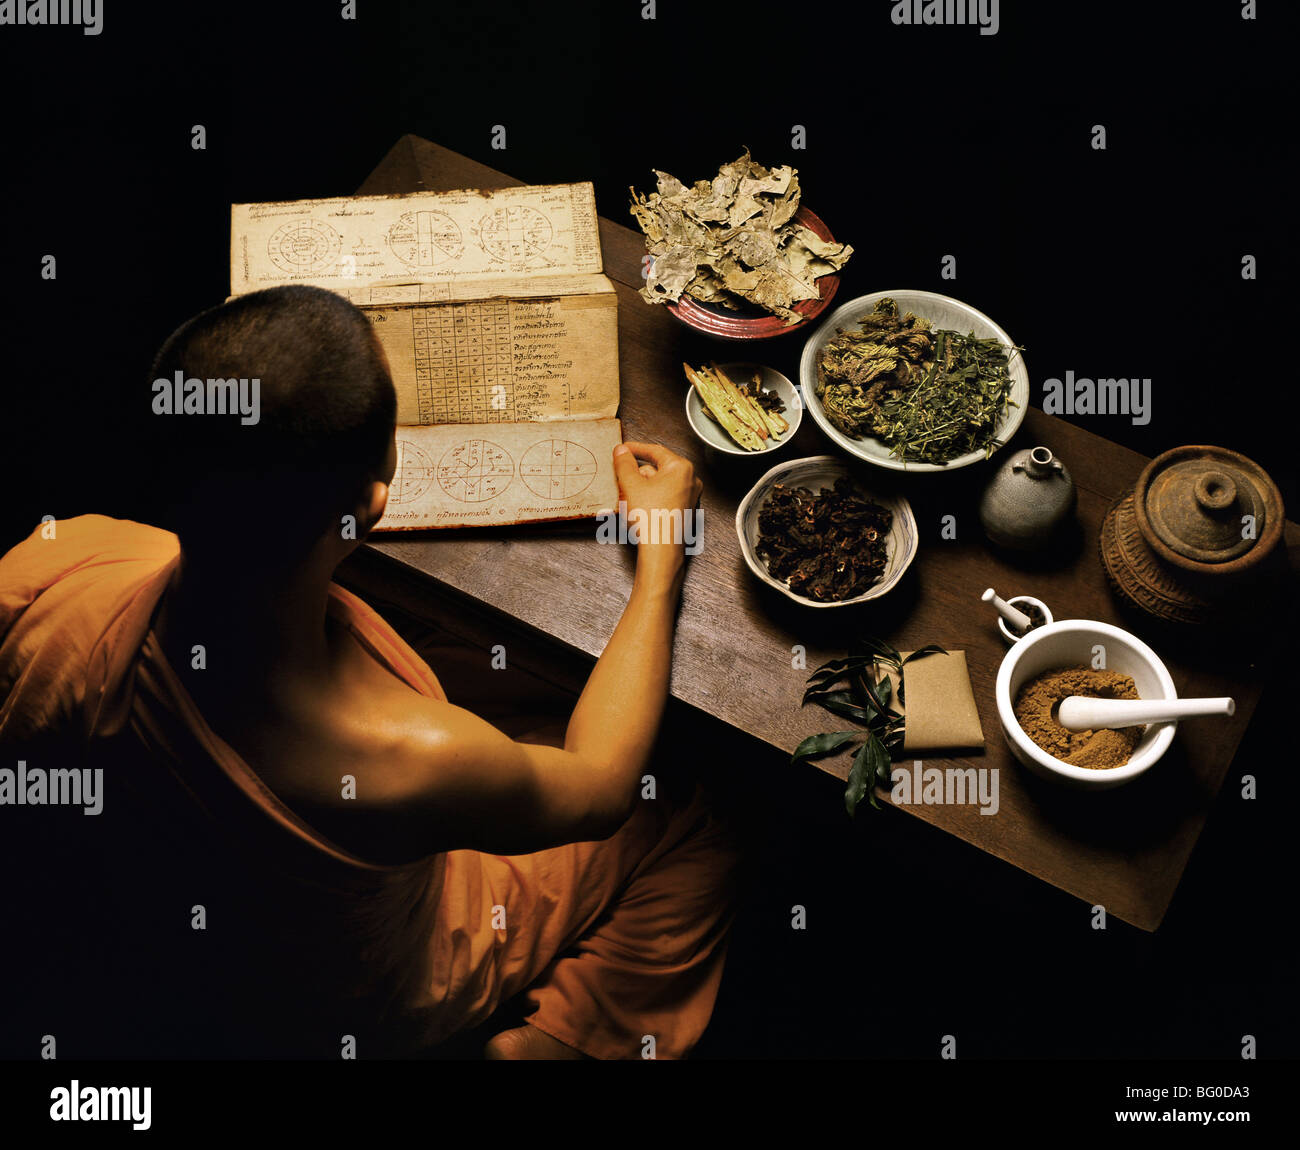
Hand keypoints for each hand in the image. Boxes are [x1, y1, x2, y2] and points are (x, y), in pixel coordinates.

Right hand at [611, 441, 702, 576]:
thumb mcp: (631, 486)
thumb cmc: (652, 519)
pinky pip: (664, 499)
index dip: (636, 448)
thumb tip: (621, 451)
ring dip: (641, 489)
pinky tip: (637, 510)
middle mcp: (690, 481)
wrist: (661, 551)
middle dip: (637, 475)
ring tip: (626, 500)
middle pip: (657, 470)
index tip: (624, 449)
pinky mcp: (685, 513)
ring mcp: (689, 498)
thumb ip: (624, 464)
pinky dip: (650, 500)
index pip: (655, 451)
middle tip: (621, 480)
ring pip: (659, 486)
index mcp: (681, 468)